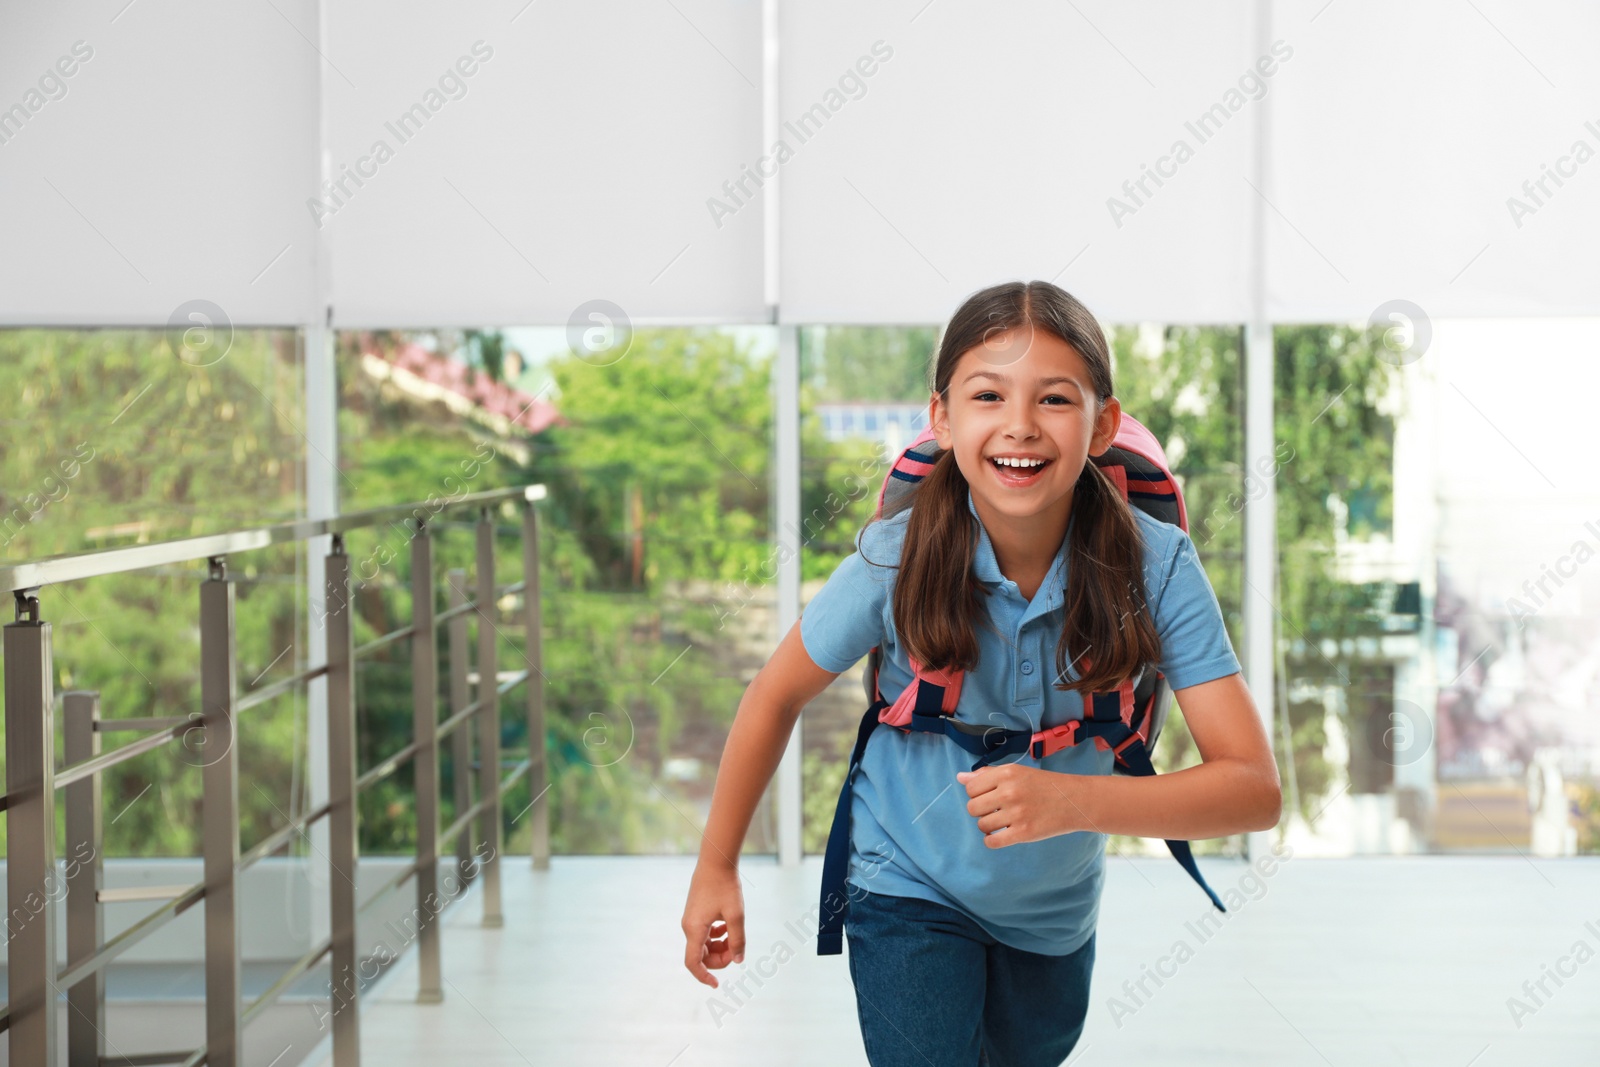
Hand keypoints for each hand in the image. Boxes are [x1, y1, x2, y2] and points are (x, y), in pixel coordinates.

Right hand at [681, 862, 745, 987]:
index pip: (693, 963)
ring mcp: (691, 919)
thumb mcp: (736, 915)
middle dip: (719, 958)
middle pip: (701, 955)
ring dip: (720, 947)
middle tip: (737, 950)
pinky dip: (717, 935)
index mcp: (695, 929)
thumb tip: (738, 960)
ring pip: (704, 944)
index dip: (703, 976)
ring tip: (734, 935)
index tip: (716, 984)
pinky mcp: (696, 913)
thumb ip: (737, 939)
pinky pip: (705, 933)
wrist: (716, 861)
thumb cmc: (726, 886)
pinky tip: (727, 926)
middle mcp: (689, 926)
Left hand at [956, 762, 1087, 847]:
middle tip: (996, 810)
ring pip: (982, 825)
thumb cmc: (1043, 785)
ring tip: (1002, 821)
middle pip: (973, 808)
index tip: (989, 797)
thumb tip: (960, 778)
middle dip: (981, 811)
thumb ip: (987, 775)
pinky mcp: (1023, 833)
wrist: (1074, 800)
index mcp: (1007, 774)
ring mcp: (1017, 813)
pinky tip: (1001, 835)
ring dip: (988, 826)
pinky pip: (992, 842)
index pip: (971, 788)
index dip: (977, 794)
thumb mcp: (1017, 772)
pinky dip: (992, 841)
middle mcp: (1010, 792)